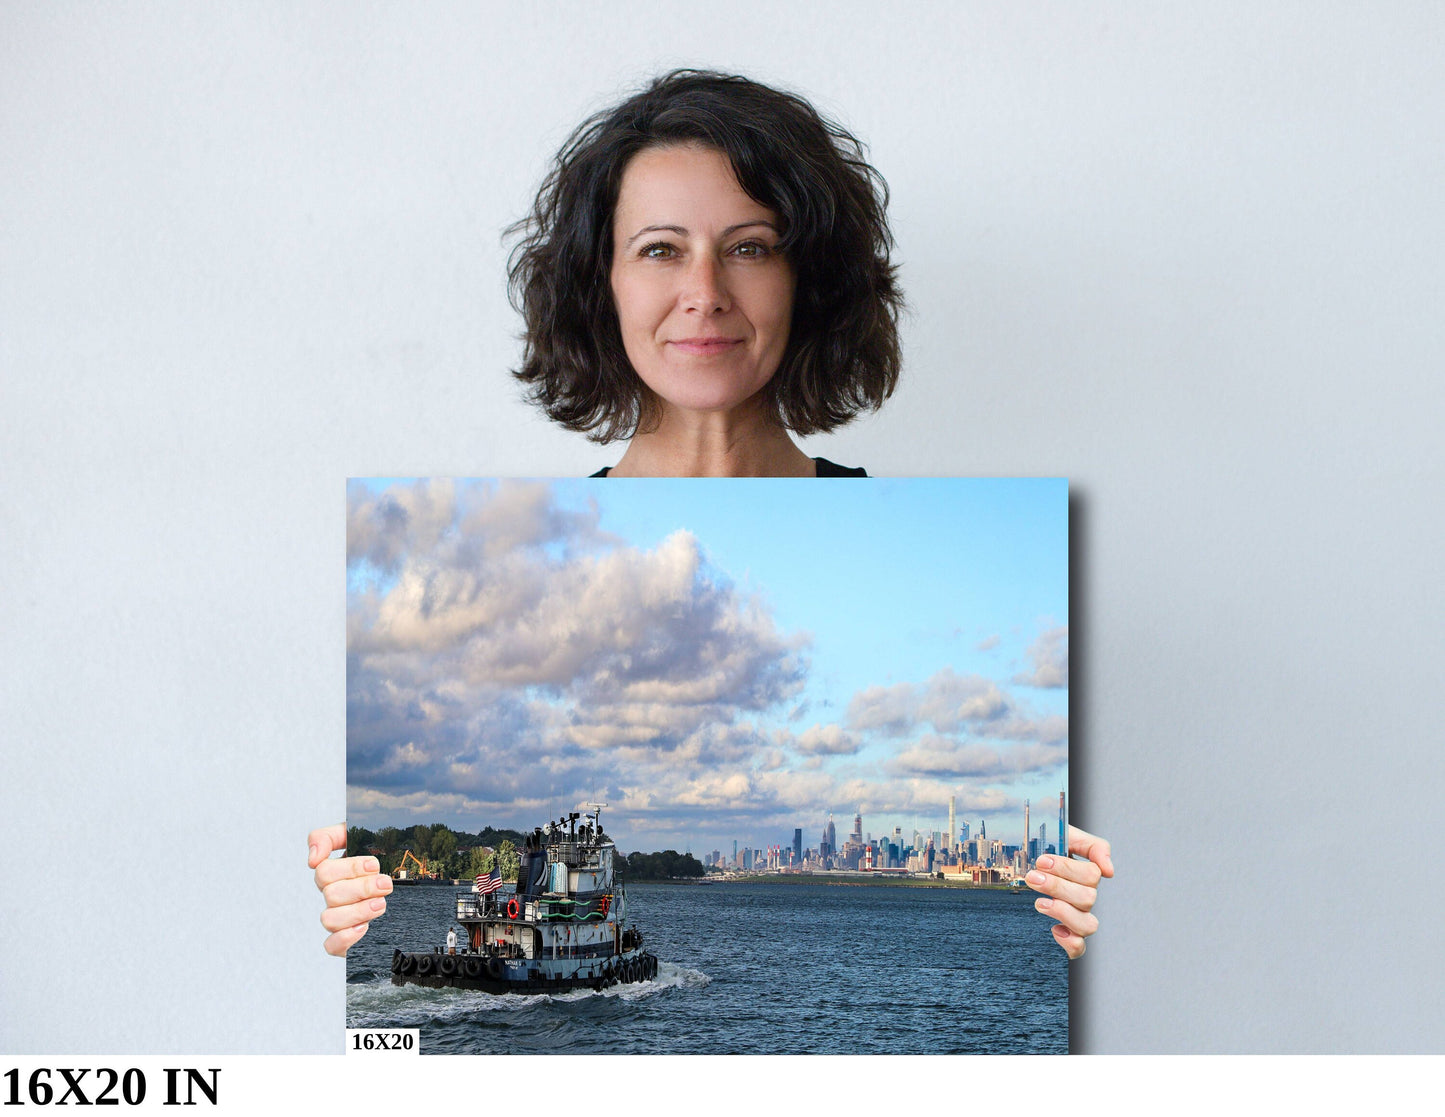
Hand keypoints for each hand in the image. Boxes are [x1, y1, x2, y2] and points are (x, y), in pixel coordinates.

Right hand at [309, 823, 392, 956]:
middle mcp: (332, 896)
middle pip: (331, 894)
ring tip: (380, 903)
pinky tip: (364, 927)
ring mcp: (338, 918)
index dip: (350, 868)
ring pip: (329, 919)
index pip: (324, 871)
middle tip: (384, 884)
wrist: (405, 884)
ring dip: (358, 911)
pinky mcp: (345, 940)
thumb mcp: (357, 836)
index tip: (374, 865)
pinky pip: (331, 946)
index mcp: (333, 873)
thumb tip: (313, 859)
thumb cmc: (377, 857)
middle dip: (362, 888)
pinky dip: (345, 938)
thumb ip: (329, 837)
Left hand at [1026, 825, 1112, 958]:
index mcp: (1088, 874)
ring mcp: (1078, 916)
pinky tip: (1054, 929)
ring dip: (1063, 913)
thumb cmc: (1048, 848)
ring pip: (1088, 925)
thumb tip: (1109, 871)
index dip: (1067, 869)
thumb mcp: (1068, 835)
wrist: (1026, 856)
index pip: (1091, 876)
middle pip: (1087, 899)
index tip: (1042, 861)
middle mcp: (1086, 897)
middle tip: (1033, 877)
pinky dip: (1070, 943)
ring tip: (1039, 903)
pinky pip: (1079, 948)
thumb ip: (1093, 846)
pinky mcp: (1067, 933)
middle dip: (1057, 887)